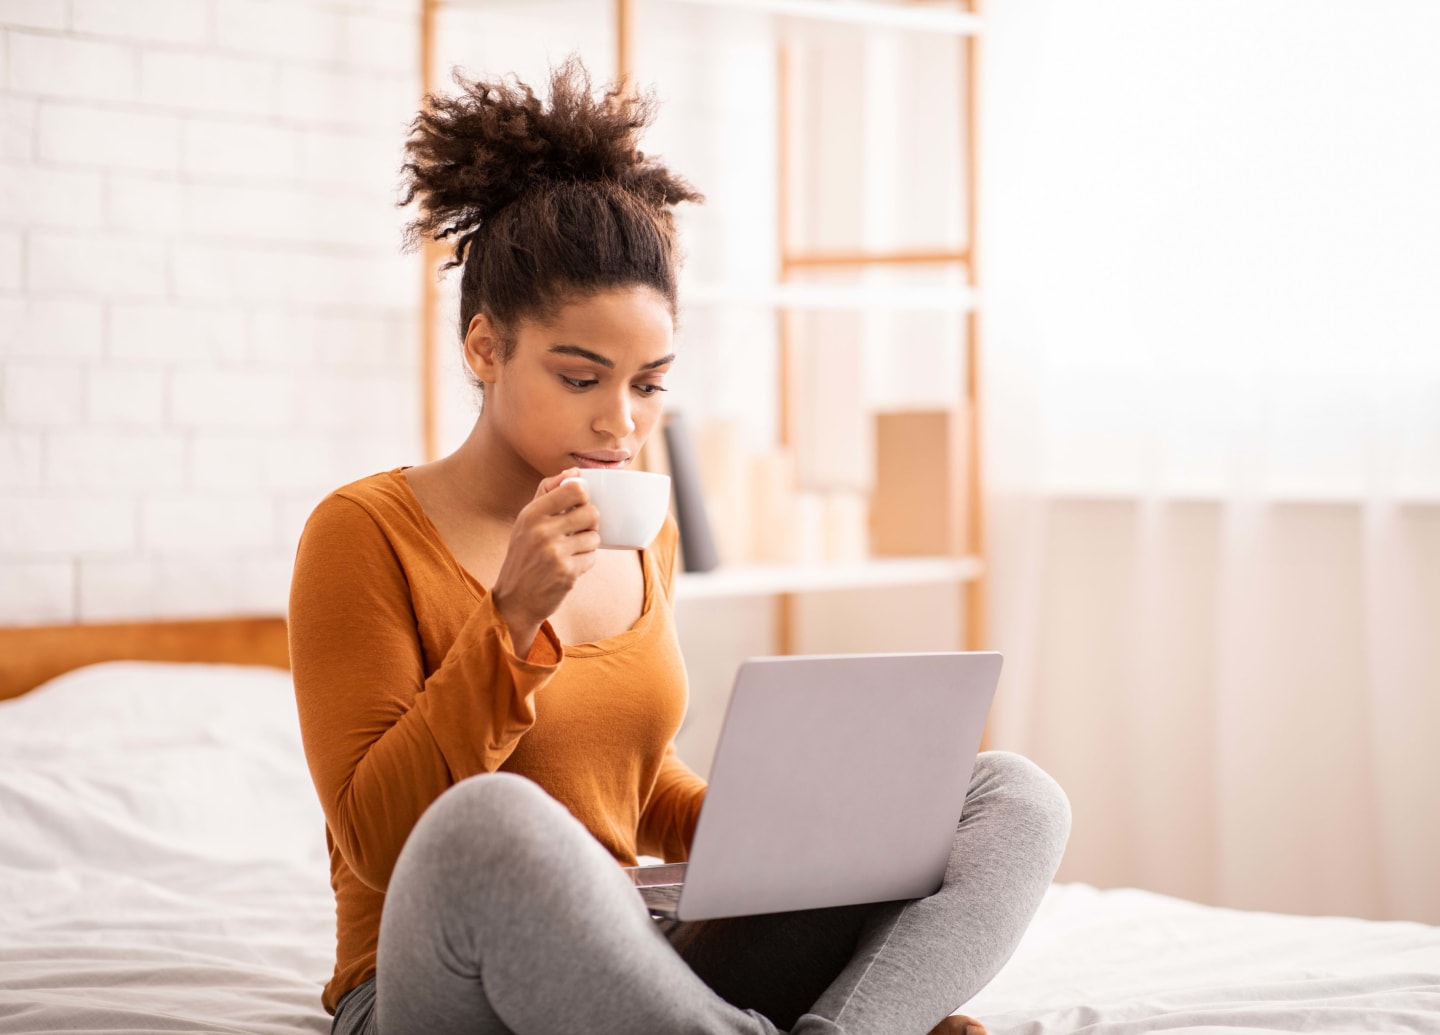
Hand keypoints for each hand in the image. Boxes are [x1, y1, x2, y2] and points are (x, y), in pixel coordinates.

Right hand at [490, 468, 598, 650]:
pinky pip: (592, 558)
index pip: (575, 489)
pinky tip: (569, 566)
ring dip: (588, 544)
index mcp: (531, 513)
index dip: (583, 496)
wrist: (514, 600)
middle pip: (591, 512)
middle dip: (590, 523)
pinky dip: (585, 562)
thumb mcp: (526, 521)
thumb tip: (574, 473)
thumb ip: (547, 493)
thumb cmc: (524, 555)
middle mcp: (542, 531)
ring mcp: (555, 553)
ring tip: (571, 551)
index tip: (577, 505)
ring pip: (595, 537)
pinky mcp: (567, 573)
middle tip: (577, 531)